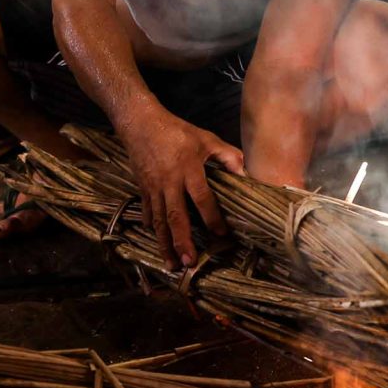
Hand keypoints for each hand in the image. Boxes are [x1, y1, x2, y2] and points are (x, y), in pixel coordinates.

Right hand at [117, 104, 244, 268]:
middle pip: (176, 216)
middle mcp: (170, 182)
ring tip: (172, 264)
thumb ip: (228, 156)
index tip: (222, 235)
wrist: (140, 123)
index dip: (212, 217)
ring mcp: (154, 187)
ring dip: (165, 244)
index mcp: (188, 170)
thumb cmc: (177, 131)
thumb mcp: (206, 139)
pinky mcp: (143, 188)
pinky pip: (148, 211)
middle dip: (182, 241)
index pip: (202, 198)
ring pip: (160, 220)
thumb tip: (247, 174)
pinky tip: (158, 241)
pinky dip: (153, 227)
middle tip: (189, 262)